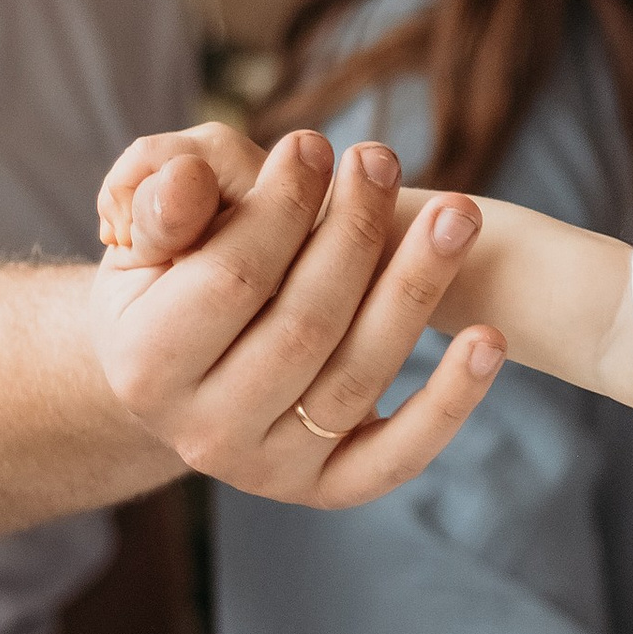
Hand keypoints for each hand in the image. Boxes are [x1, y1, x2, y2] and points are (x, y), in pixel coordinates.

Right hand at [92, 124, 503, 507]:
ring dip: (416, 289)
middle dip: (353, 234)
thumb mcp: (142, 235)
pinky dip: (451, 399)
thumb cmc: (170, 280)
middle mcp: (204, 432)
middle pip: (304, 325)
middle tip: (383, 159)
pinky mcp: (329, 488)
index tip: (314, 145)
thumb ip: (161, 200)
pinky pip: (399, 454)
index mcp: (143, 367)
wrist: (180, 375)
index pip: (230, 279)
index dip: (278, 208)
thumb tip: (186, 181)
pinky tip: (490, 338)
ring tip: (458, 214)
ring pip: (358, 375)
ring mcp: (269, 470)